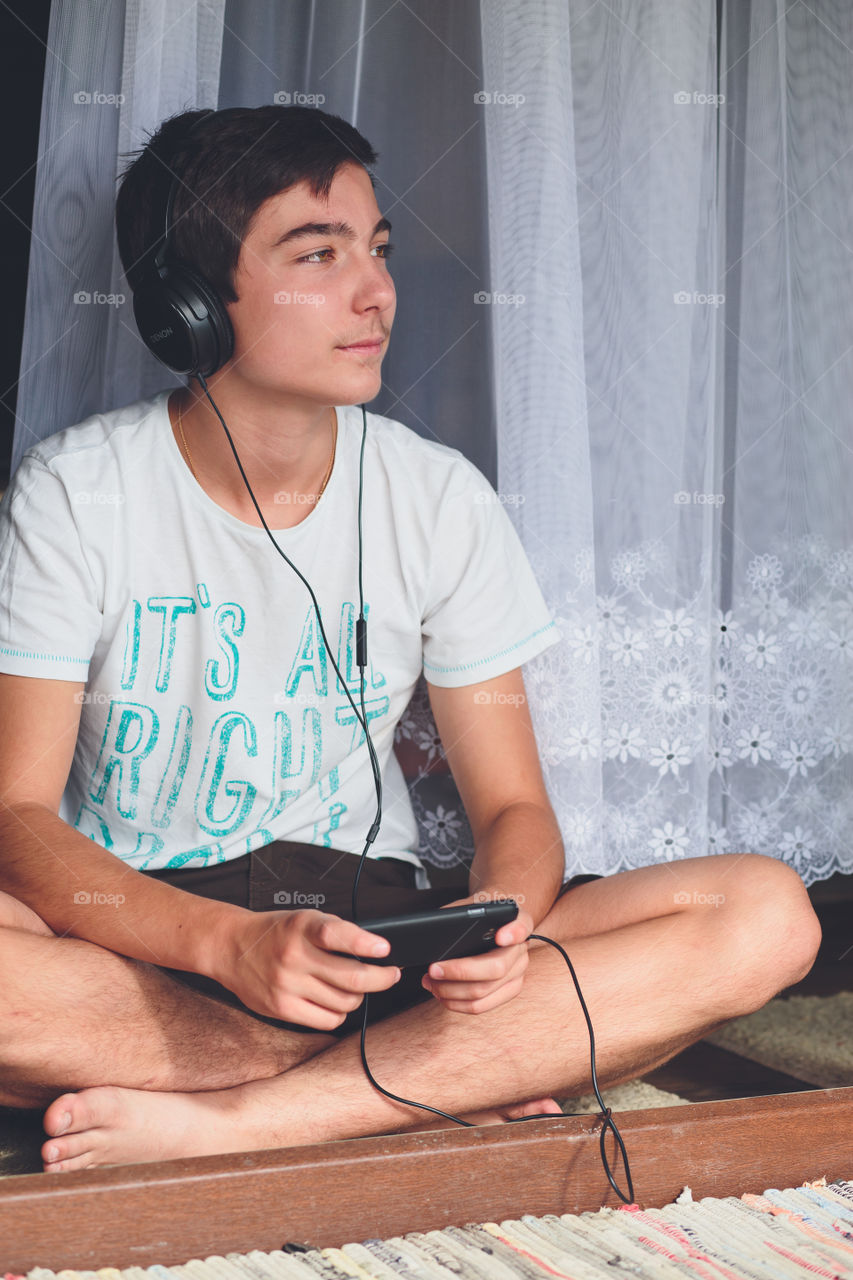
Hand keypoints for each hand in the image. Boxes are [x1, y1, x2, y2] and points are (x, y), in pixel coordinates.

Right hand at [215, 908, 401, 1029]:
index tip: (384, 950)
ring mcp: (287, 985)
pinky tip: (335, 1001)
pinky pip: (327, 1020)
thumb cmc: (276, 933)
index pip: (337, 934)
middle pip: (351, 977)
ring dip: (358, 996)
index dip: (365, 943)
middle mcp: (294, 956)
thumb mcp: (305, 919)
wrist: (232, 948)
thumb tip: (374, 952)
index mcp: (302, 927)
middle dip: (381, 979)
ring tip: (354, 987)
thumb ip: (335, 932)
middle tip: (390, 975)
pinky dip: (339, 1012)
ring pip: (344, 1002)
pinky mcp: (281, 1008)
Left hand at [419, 894, 532, 1014]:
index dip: (513, 933)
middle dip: (459, 972)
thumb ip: (459, 913)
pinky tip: (441, 993)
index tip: (500, 937)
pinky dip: (457, 1003)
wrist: (495, 926)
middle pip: (496, 968)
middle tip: (434, 969)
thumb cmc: (479, 915)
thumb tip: (435, 928)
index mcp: (518, 921)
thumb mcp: (470, 906)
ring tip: (431, 982)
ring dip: (451, 991)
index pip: (522, 926)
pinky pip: (482, 1006)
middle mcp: (522, 950)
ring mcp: (518, 973)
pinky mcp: (508, 991)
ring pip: (485, 992)